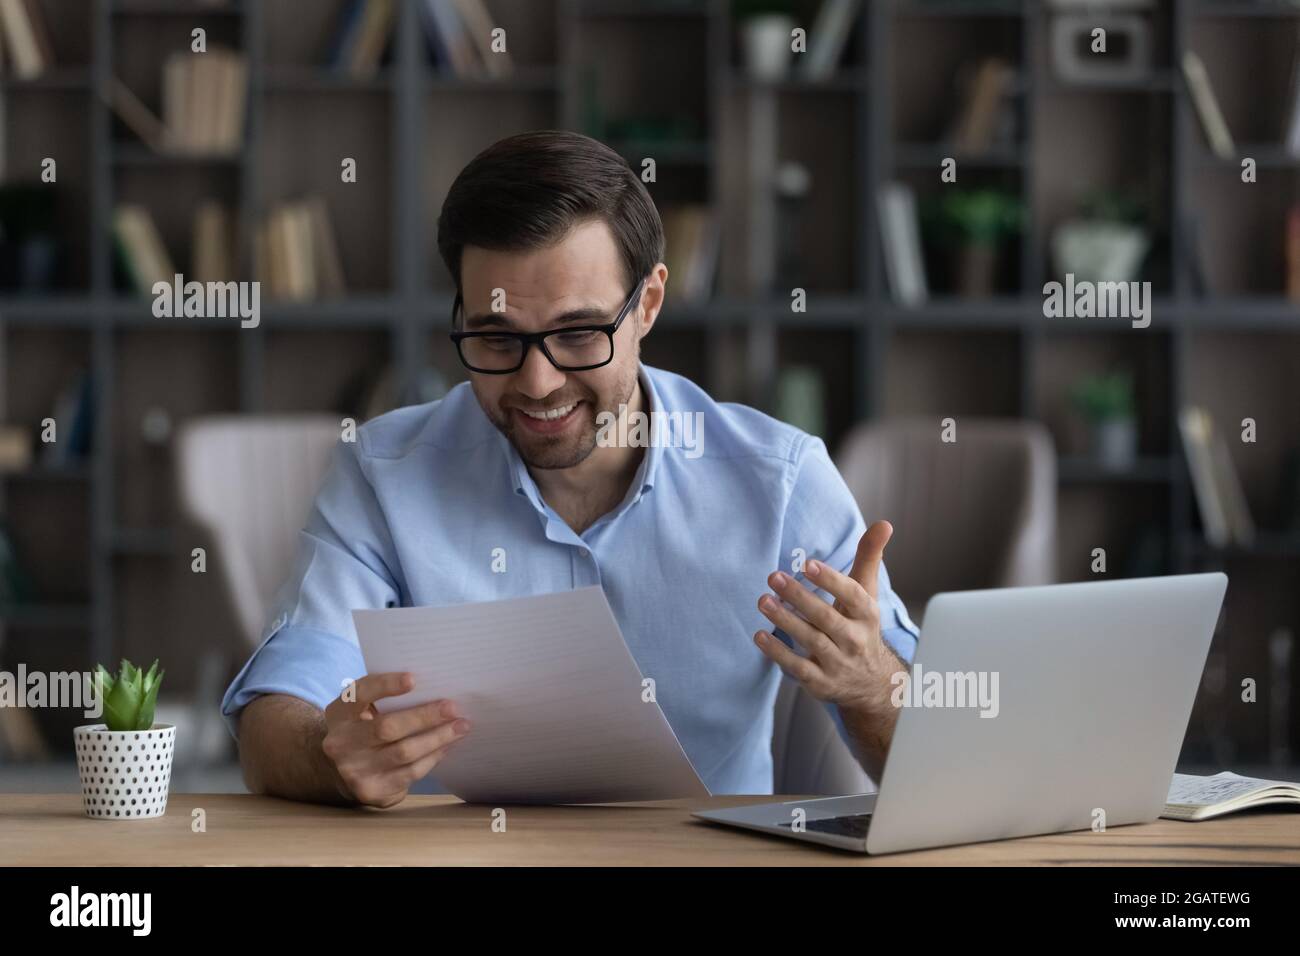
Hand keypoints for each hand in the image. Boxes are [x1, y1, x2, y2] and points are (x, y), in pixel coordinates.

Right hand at [321, 672, 469, 807]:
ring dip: (438, 738)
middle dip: (425, 716)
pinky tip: (447, 746)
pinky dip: (432, 757)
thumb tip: (434, 688)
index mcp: (339, 713)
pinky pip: (410, 773)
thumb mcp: (362, 709)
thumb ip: (385, 698)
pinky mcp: (371, 791)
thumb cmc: (364, 728)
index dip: (386, 685)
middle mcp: (341, 743)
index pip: (360, 694)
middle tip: (452, 707)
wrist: (341, 770)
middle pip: (387, 728)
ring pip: (404, 753)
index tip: (414, 680)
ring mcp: (354, 771)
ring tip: (460, 726)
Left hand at [754, 521, 902, 710]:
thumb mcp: (867, 594)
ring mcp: (838, 663)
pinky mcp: (820, 682)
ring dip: (786, 621)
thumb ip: (869, 558)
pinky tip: (760, 635)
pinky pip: (798, 667)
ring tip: (763, 600)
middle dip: (800, 597)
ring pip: (812, 641)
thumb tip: (883, 524)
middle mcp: (855, 640)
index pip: (853, 595)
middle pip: (827, 618)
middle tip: (774, 576)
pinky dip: (778, 652)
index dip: (831, 580)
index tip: (808, 563)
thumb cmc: (861, 626)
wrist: (872, 683)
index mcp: (867, 615)